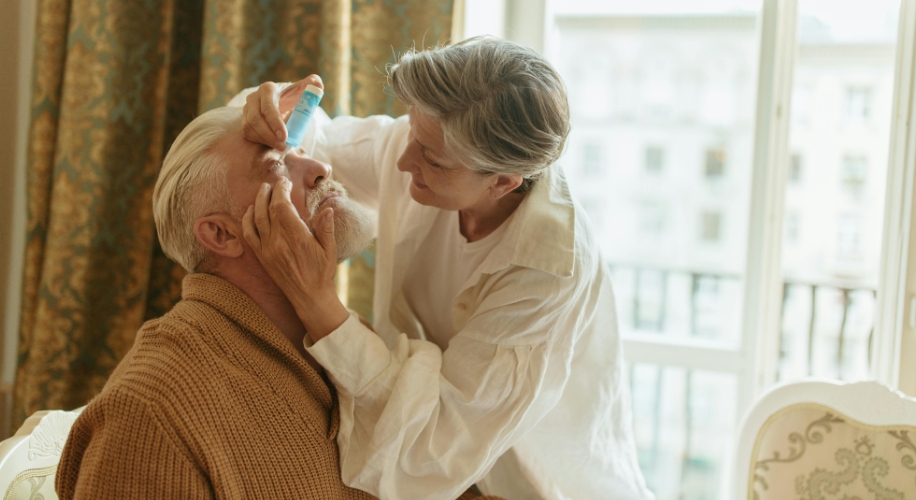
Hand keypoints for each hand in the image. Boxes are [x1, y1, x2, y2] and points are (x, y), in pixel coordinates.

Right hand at [242, 75, 323, 150]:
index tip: (285, 136)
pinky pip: (248, 133)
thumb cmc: (293, 97)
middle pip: (255, 119)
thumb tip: (317, 84)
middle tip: (283, 146)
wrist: (281, 102)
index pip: (268, 106)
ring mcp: (247, 109)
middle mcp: (254, 97)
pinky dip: (260, 141)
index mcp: (268, 89)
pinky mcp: (245, 120)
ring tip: (280, 147)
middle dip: (269, 135)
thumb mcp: (302, 90)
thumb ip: (312, 84)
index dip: (275, 122)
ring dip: (265, 140)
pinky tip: (272, 144)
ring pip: (249, 127)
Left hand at [242, 177, 348, 340]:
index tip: (285, 182)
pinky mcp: (262, 257)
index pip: (282, 206)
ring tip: (263, 190)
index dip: (281, 191)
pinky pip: (249, 234)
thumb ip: (327, 228)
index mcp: (297, 238)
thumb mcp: (330, 250)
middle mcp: (279, 242)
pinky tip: (251, 210)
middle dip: (270, 192)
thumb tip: (328, 209)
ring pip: (256, 219)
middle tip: (275, 182)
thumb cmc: (322, 273)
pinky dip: (247, 219)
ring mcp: (268, 249)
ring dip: (257, 201)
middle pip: (268, 209)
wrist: (309, 297)